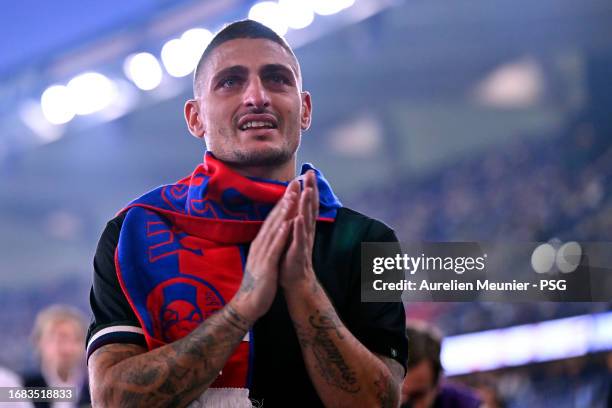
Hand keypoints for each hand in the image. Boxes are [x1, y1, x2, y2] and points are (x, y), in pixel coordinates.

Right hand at [230, 180, 300, 323]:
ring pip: (274, 229)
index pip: (273, 219)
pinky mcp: (266, 264)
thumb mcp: (263, 259)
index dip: (282, 203)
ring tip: (292, 196)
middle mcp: (261, 244)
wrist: (247, 303)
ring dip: (283, 212)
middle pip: (273, 219)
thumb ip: (267, 245)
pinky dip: (281, 234)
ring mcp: (262, 253)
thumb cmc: (258, 282)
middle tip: (293, 183)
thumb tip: (273, 234)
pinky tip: (288, 223)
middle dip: (284, 201)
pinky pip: (275, 247)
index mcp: (261, 243)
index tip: (291, 188)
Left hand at [279, 170, 318, 290]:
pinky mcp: (298, 253)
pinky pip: (299, 239)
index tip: (310, 171)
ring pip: (306, 219)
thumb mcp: (294, 235)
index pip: (308, 203)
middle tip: (311, 172)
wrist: (296, 282)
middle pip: (311, 207)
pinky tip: (298, 218)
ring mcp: (303, 241)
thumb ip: (296, 219)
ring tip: (308, 190)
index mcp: (304, 226)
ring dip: (307, 205)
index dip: (310, 187)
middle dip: (311, 189)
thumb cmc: (292, 258)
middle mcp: (307, 231)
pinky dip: (299, 228)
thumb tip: (296, 204)